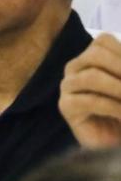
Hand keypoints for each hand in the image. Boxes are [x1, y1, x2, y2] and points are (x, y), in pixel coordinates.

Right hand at [60, 33, 120, 147]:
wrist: (112, 139)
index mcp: (91, 56)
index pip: (103, 41)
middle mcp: (75, 67)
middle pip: (96, 54)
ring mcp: (68, 86)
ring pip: (91, 76)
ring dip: (119, 88)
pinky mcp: (65, 106)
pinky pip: (88, 101)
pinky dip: (112, 107)